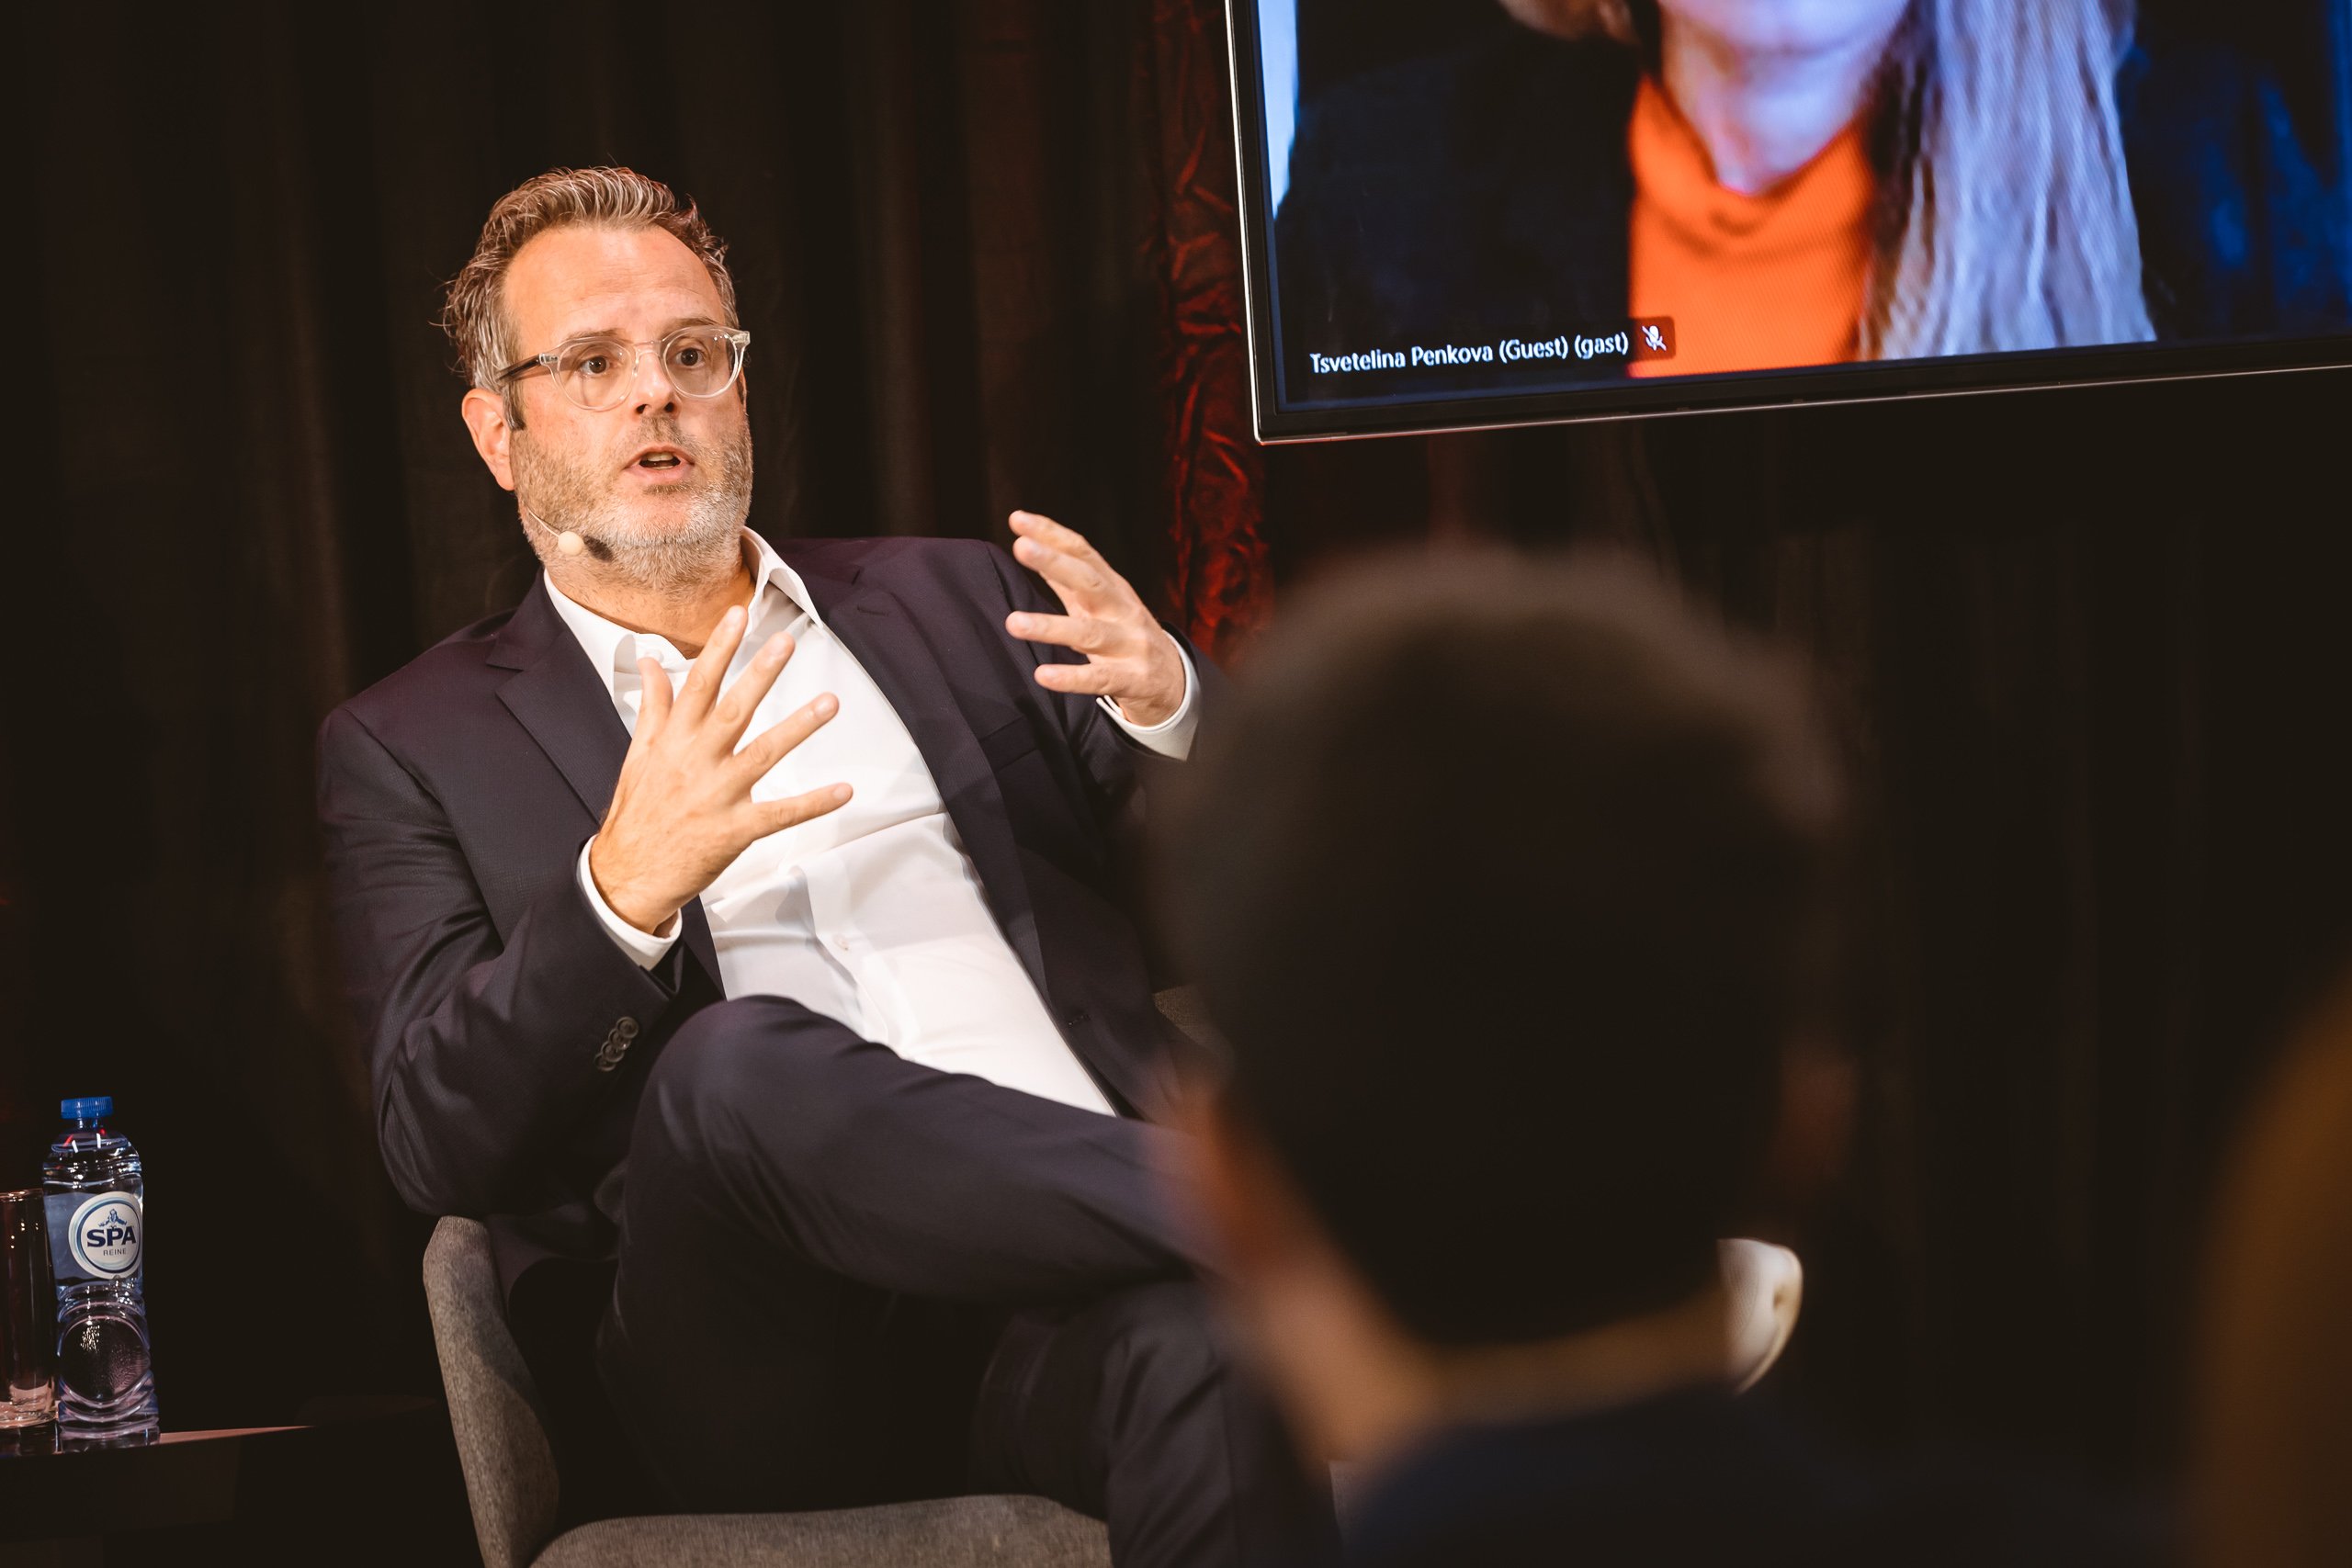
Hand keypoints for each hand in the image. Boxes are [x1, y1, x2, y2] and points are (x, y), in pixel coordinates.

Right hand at [587, 604, 851, 934]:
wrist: (627, 874)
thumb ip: (654, 706)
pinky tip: (843, 790)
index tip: (739, 615)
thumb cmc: (638, 811)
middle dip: (760, 674)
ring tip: (829, 702)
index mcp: (673, 741)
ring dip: (798, 727)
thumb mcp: (639, 754)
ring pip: (763, 754)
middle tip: (786, 643)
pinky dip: (813, 803)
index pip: (698, 685)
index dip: (719, 648)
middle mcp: (695, 762)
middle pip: (732, 710)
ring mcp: (717, 796)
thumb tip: (650, 662)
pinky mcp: (735, 831)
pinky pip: (780, 814)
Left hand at [1002, 511, 1185, 726]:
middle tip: (1021, 547)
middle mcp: (1123, 610)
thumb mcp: (1101, 604)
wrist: (1173, 680)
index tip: (1018, 519)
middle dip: (1056, 563)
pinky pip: (1099, 679)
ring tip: (1013, 622)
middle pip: (1090, 582)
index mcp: (1113, 588)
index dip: (1052, 535)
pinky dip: (1072, 678)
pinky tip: (1044, 676)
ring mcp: (1130, 645)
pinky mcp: (1132, 679)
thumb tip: (1033, 545)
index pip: (1083, 553)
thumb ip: (1067, 580)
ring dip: (1051, 627)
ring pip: (1089, 634)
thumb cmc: (1126, 635)